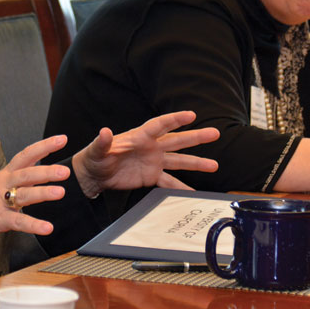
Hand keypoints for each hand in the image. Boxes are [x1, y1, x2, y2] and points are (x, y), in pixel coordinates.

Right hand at [0, 135, 72, 251]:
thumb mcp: (0, 182)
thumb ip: (21, 175)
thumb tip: (42, 165)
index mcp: (6, 174)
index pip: (26, 155)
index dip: (44, 146)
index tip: (62, 139)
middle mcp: (4, 185)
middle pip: (26, 174)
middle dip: (46, 171)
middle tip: (65, 171)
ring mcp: (1, 202)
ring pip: (24, 195)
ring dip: (42, 193)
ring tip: (60, 192)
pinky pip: (18, 221)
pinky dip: (33, 225)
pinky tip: (47, 228)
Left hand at [71, 110, 219, 198]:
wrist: (95, 175)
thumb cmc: (95, 158)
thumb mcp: (97, 150)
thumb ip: (102, 142)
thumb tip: (104, 132)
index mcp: (139, 137)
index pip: (159, 125)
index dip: (175, 119)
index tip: (191, 115)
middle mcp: (151, 147)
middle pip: (176, 140)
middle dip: (195, 137)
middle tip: (214, 133)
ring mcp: (153, 162)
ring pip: (179, 161)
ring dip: (196, 163)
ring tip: (214, 165)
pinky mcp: (151, 176)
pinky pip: (169, 182)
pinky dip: (181, 188)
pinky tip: (194, 193)